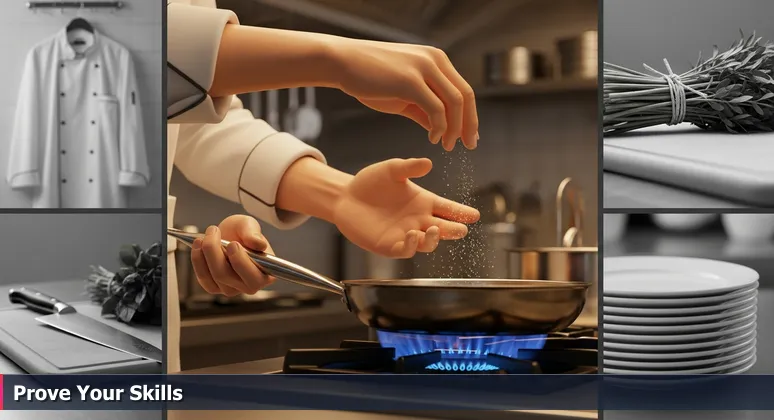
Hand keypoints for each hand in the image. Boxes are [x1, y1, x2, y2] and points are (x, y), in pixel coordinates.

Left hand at [191, 215, 274, 295]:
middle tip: (213, 231)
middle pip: (226, 276)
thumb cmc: (243, 232)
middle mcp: (249, 286)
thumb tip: (259, 244)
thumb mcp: (250, 226)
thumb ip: (254, 234)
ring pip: (214, 276)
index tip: (232, 244)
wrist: (229, 235)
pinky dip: (198, 260)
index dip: (240, 263)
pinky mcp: (215, 288)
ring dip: (205, 253)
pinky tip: (198, 246)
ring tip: (204, 236)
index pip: (254, 278)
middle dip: (215, 251)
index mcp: (266, 274)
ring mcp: (231, 289)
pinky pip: (203, 278)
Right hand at [331, 39, 478, 150]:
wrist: (342, 62)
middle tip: (469, 145)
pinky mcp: (410, 80)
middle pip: (465, 95)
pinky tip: (433, 138)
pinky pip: (436, 108)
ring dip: (455, 128)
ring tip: (448, 145)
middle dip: (470, 124)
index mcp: (436, 59)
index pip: (463, 89)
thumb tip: (442, 128)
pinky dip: (439, 127)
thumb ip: (424, 108)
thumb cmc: (370, 78)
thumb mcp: (403, 93)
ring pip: (454, 102)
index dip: (470, 115)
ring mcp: (423, 68)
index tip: (469, 136)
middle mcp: (435, 60)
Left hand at [332, 158, 479, 257]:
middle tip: (461, 229)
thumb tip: (428, 163)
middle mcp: (418, 220)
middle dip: (454, 230)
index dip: (462, 212)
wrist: (346, 196)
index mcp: (423, 202)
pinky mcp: (389, 245)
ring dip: (433, 239)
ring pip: (427, 243)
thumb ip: (409, 167)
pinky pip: (405, 250)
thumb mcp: (391, 170)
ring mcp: (404, 234)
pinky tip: (411, 234)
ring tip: (433, 229)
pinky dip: (410, 245)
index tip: (474, 215)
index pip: (448, 208)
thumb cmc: (370, 183)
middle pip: (443, 229)